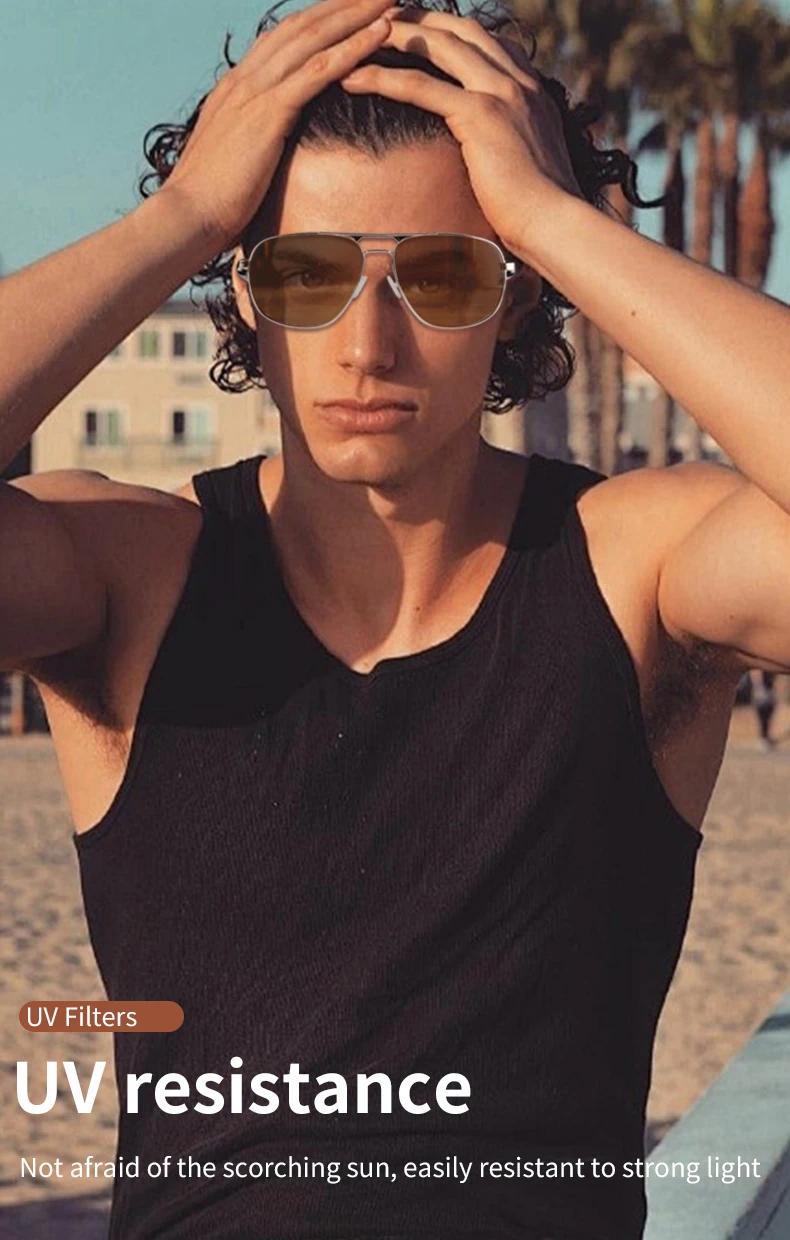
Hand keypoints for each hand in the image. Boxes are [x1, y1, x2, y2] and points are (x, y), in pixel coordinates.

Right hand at [160, 0, 394, 251]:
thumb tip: (263, 157)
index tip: (346, 9)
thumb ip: (248, 147)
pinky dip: (351, 49)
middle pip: (300, 27)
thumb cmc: (208, 205)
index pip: (281, 41)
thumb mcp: (230, 164)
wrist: (186, 217)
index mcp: (235, 90)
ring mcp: (255, 92)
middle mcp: (244, 80)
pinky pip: (317, 71)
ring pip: (312, 38)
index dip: (316, 21)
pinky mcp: (268, 113)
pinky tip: (379, 35)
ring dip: (354, 14)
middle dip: (341, 4)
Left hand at [339, 6, 583, 259]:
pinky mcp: (481, 115)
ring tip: (359, 36)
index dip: (450, 29)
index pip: (487, 41)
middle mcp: (519, 81)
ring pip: (440, 46)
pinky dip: (384, 77)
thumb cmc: (542, 209)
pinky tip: (354, 77)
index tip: (420, 26)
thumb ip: (513, 140)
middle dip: (420, 18)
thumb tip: (495, 155)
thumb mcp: (529, 162)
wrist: (555, 223)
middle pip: (461, 29)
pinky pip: (422, 86)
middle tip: (383, 16)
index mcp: (532, 89)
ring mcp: (502, 93)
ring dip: (397, 34)